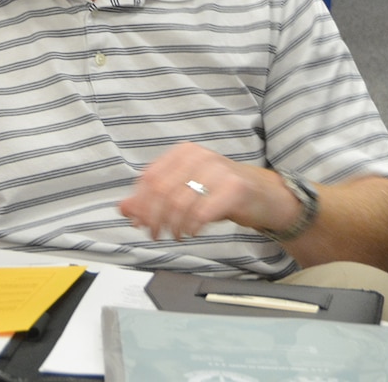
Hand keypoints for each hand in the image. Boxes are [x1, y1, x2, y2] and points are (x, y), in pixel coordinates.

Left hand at [119, 142, 293, 240]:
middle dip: (154, 217)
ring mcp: (218, 170)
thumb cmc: (220, 192)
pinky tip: (191, 232)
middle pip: (162, 191)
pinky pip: (202, 213)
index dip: (140, 204)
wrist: (264, 195)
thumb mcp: (184, 191)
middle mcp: (200, 156)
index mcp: (183, 152)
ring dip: (172, 226)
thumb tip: (123, 208)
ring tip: (175, 235)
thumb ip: (152, 198)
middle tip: (154, 234)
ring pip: (180, 203)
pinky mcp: (234, 188)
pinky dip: (191, 227)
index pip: (150, 178)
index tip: (138, 223)